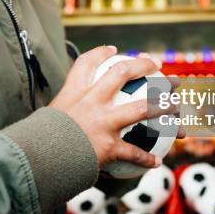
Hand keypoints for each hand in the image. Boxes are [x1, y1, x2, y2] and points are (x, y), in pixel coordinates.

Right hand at [50, 46, 168, 168]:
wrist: (38, 161)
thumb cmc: (38, 143)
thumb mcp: (45, 120)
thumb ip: (59, 116)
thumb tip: (54, 124)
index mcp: (74, 92)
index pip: (87, 63)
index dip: (101, 53)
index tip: (113, 50)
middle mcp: (91, 101)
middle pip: (122, 73)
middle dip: (143, 65)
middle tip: (158, 65)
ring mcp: (102, 122)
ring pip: (142, 108)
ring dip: (162, 107)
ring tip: (176, 108)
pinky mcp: (109, 145)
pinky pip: (134, 153)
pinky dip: (145, 159)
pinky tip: (156, 163)